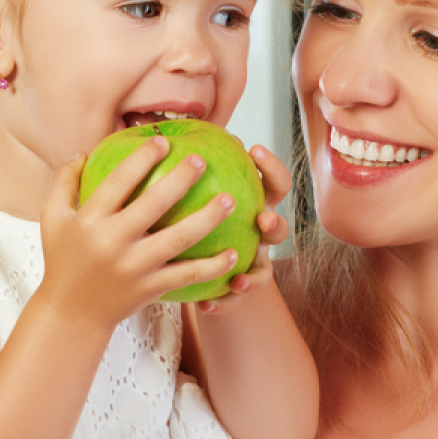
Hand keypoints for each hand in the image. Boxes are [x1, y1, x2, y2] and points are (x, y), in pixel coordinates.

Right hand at [37, 137, 238, 330]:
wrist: (71, 313)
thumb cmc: (64, 260)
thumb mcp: (53, 219)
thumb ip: (63, 182)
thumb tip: (83, 152)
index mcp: (90, 219)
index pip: (119, 181)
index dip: (143, 158)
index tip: (163, 142)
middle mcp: (112, 241)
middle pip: (154, 203)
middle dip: (181, 178)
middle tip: (201, 160)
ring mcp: (134, 266)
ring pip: (179, 238)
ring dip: (208, 218)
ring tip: (229, 200)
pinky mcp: (150, 288)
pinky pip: (187, 275)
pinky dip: (212, 266)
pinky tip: (234, 253)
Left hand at [195, 144, 290, 314]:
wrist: (190, 268)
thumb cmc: (185, 222)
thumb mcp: (188, 197)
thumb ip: (184, 175)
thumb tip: (159, 133)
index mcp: (250, 205)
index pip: (271, 183)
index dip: (270, 166)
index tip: (254, 151)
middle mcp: (256, 234)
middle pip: (278, 227)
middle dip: (274, 223)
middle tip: (261, 222)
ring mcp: (251, 263)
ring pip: (267, 269)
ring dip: (258, 274)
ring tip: (239, 279)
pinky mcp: (237, 291)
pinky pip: (236, 300)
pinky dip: (224, 303)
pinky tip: (205, 305)